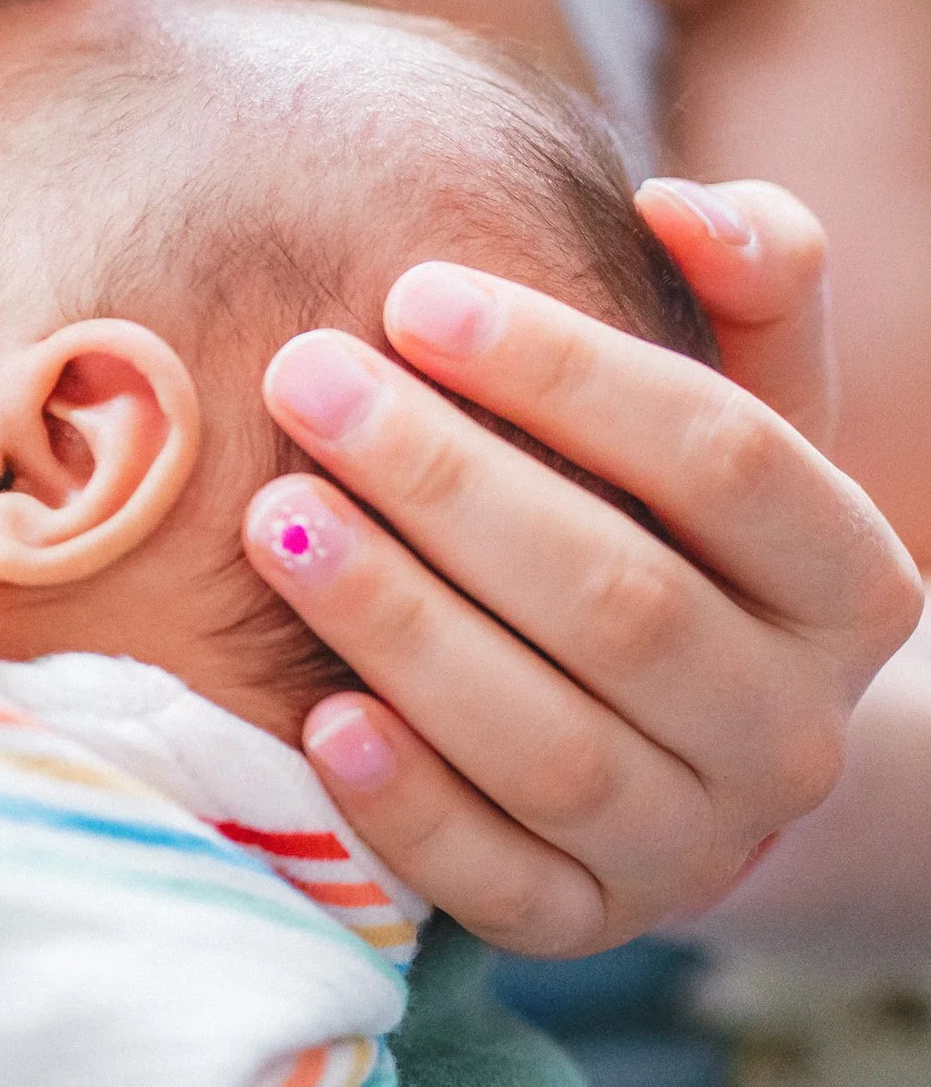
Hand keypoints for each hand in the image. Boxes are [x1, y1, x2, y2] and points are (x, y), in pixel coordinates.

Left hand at [243, 180, 922, 956]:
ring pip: (554, 746)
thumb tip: (683, 203)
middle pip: (619, 598)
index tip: (411, 293)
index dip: (565, 370)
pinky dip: (412, 809)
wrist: (673, 733)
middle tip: (304, 378)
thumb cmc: (670, 523)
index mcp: (846, 578)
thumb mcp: (738, 403)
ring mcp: (696, 839)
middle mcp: (793, 725)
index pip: (724, 456)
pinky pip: (506, 884)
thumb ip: (747, 289)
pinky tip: (319, 717)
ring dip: (405, 626)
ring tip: (275, 519)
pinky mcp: (589, 919)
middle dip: (446, 480)